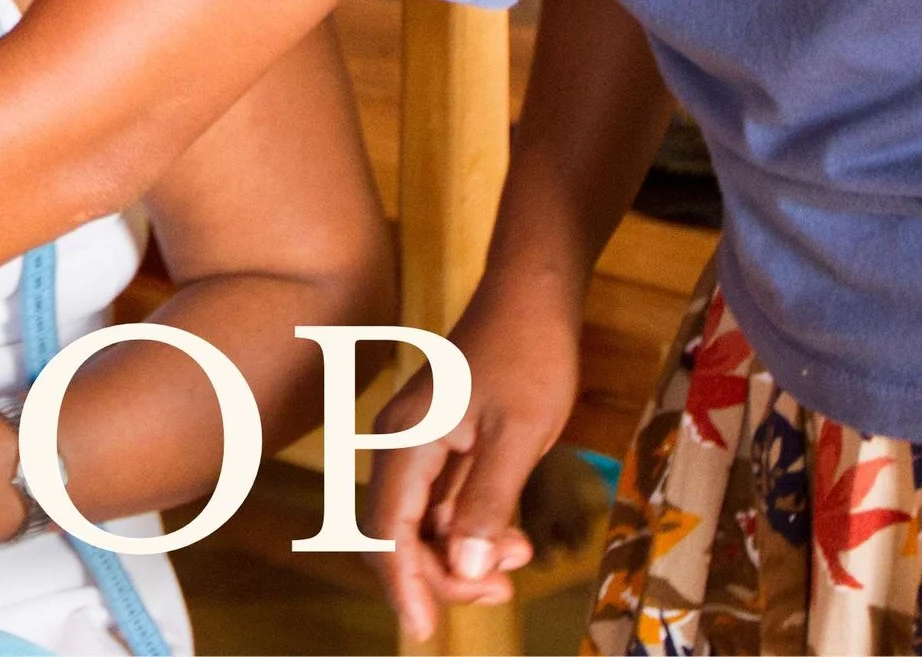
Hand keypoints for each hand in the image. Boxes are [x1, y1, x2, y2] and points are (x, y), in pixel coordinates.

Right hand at [366, 276, 575, 642]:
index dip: (404, 583)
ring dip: (465, 553)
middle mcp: (401, 445)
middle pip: (400, 533)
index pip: (388, 528)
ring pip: (426, 523)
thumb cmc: (528, 355)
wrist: (533, 298)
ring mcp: (421, 444)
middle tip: (503, 591)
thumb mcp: (519, 435)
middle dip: (445, 573)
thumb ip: (488, 501)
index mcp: (407, 440)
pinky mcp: (444, 443)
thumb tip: (468, 566)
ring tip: (521, 559)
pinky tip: (514, 538)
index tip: (424, 631)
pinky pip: (445, 504)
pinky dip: (474, 529)